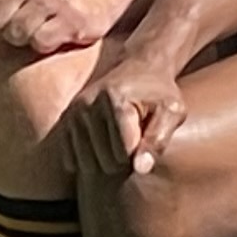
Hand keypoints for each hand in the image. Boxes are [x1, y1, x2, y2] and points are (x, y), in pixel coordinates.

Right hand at [63, 45, 190, 179]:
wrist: (139, 67)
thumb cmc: (159, 93)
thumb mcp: (172, 112)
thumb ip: (158, 140)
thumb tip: (140, 169)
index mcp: (115, 100)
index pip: (125, 152)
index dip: (141, 155)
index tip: (149, 142)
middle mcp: (88, 105)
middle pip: (107, 161)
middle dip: (124, 162)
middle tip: (134, 143)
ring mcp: (73, 113)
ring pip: (88, 163)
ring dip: (105, 163)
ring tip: (119, 146)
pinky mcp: (64, 120)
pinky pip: (71, 159)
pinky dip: (87, 161)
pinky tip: (101, 149)